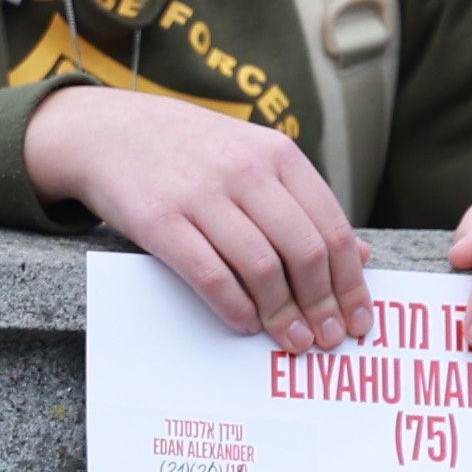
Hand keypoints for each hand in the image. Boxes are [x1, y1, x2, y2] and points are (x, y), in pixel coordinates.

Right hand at [21, 86, 370, 350]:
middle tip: (326, 339)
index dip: (350, 283)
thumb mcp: (254, 159)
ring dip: (282, 315)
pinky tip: (246, 323)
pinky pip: (209, 274)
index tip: (358, 320)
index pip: (333, 228)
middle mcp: (245, 171)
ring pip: (261, 267)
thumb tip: (362, 256)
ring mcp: (201, 194)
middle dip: (322, 305)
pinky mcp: (160, 219)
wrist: (109, 131)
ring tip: (291, 340)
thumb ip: (304, 204)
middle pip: (304, 251)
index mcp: (278, 154)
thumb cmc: (192, 153)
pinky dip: (234, 306)